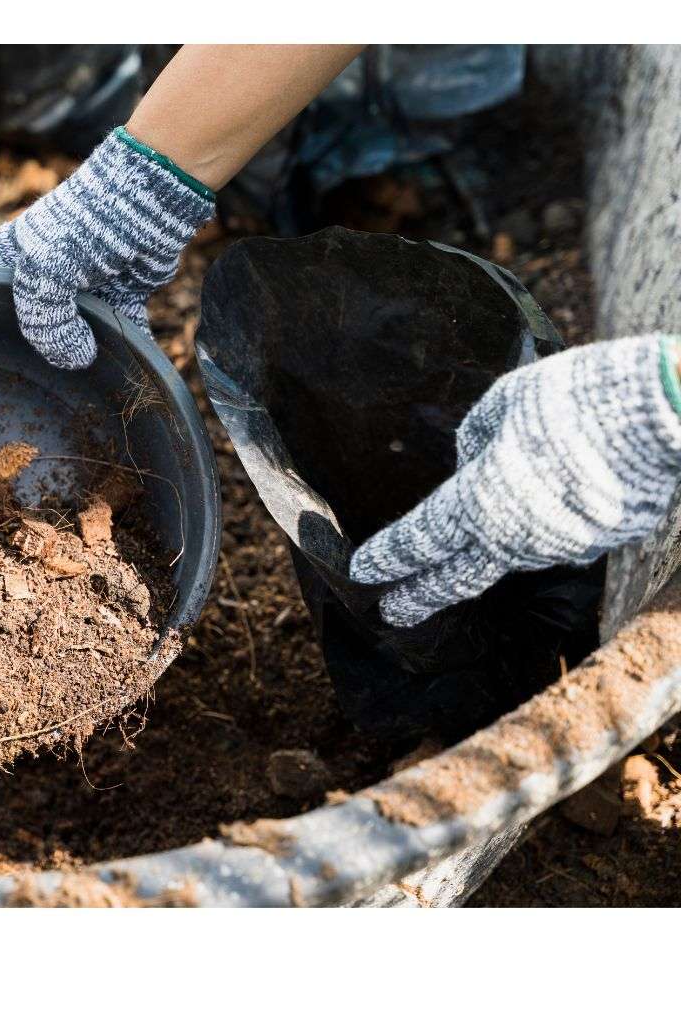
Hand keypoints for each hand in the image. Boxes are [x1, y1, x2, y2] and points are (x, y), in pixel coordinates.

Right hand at [0, 129, 213, 368]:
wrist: (150, 198)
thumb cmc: (84, 224)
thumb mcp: (47, 270)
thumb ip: (45, 322)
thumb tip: (73, 361)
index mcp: (6, 261)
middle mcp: (38, 277)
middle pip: (15, 323)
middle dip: (12, 353)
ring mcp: (78, 289)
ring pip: (67, 336)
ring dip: (72, 359)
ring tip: (63, 394)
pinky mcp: (118, 296)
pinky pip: (116, 333)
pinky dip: (122, 351)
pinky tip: (119, 377)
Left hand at [350, 335, 680, 627]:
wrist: (664, 415)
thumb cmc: (573, 399)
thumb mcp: (505, 403)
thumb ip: (476, 438)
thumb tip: (470, 462)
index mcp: (478, 502)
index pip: (419, 540)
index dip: (388, 557)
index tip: (362, 572)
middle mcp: (514, 537)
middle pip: (457, 577)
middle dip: (422, 596)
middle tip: (392, 613)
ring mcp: (560, 547)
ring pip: (511, 553)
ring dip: (488, 550)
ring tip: (474, 539)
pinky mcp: (599, 542)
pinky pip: (554, 538)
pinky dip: (539, 528)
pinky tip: (547, 503)